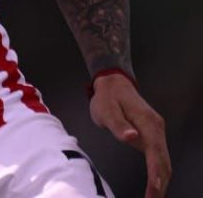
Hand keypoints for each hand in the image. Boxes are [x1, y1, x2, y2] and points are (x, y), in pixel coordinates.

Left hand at [89, 73, 170, 197]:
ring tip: (154, 197)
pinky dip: (159, 172)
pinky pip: (159, 157)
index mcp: (147, 122)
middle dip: (160, 183)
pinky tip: (156, 185)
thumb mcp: (106, 109)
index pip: (155, 152)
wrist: (114, 84)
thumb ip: (118, 125)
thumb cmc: (108, 98)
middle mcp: (157, 129)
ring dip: (161, 180)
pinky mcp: (152, 135)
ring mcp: (156, 132)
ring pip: (163, 161)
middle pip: (163, 160)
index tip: (154, 189)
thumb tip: (132, 137)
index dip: (155, 172)